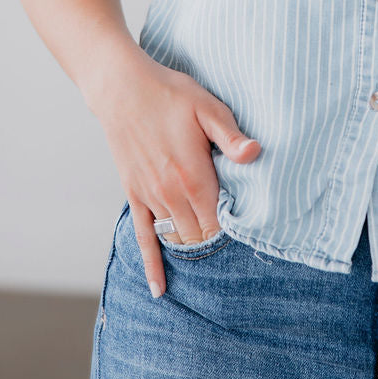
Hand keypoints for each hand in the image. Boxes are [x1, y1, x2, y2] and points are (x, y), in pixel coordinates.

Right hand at [87, 45, 259, 298]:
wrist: (122, 89)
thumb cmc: (169, 94)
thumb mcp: (207, 108)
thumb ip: (231, 137)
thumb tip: (256, 154)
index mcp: (194, 176)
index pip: (220, 222)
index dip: (235, 230)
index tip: (249, 232)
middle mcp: (171, 194)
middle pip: (200, 235)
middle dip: (216, 242)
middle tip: (234, 245)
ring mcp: (150, 197)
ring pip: (176, 238)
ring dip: (193, 247)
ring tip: (210, 262)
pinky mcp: (134, 194)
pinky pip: (143, 237)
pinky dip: (152, 265)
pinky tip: (160, 289)